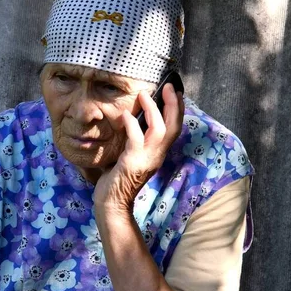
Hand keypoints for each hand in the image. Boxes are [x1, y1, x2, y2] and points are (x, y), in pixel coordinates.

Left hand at [93, 83, 184, 211]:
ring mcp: (146, 160)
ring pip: (160, 131)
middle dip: (174, 105)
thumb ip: (137, 139)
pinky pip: (136, 140)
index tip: (176, 92)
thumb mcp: (132, 155)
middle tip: (169, 87)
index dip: (178, 110)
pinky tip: (126, 115)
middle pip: (174, 127)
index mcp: (158, 153)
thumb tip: (134, 116)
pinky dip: (133, 125)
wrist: (112, 203)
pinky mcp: (132, 163)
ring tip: (145, 95)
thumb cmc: (118, 178)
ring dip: (154, 110)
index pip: (175, 128)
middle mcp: (157, 156)